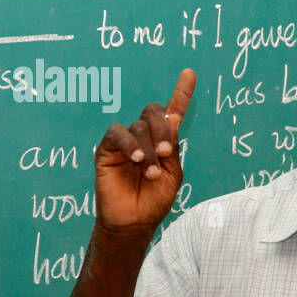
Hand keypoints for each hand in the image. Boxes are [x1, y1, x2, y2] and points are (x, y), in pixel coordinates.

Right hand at [93, 68, 195, 232]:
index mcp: (164, 141)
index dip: (182, 92)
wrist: (134, 222)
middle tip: (167, 153)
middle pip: (153, 112)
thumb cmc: (154, 201)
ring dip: (149, 150)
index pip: (172, 111)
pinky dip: (129, 144)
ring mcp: (125, 142)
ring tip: (150, 172)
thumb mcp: (172, 174)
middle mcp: (144, 137)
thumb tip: (171, 118)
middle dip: (162, 129)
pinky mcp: (107, 149)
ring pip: (138, 127)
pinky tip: (136, 159)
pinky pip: (117, 133)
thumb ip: (172, 147)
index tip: (189, 73)